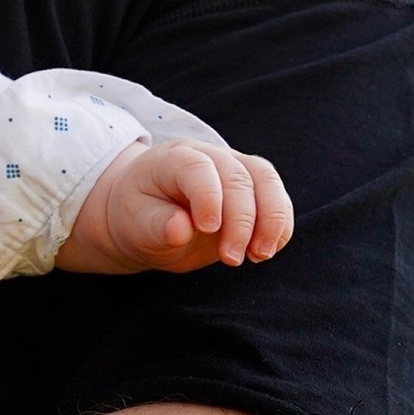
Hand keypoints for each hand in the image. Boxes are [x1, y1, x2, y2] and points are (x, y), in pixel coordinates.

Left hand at [59, 137, 293, 276]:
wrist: (148, 215)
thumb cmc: (138, 217)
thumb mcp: (134, 225)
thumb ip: (155, 226)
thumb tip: (181, 229)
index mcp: (172, 159)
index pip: (197, 167)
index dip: (208, 196)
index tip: (208, 229)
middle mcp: (208, 156)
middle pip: (238, 176)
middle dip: (241, 220)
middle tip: (231, 259)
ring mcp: (234, 168)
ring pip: (266, 180)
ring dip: (271, 220)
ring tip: (259, 256)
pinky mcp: (253, 189)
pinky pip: (277, 199)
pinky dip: (279, 225)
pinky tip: (266, 251)